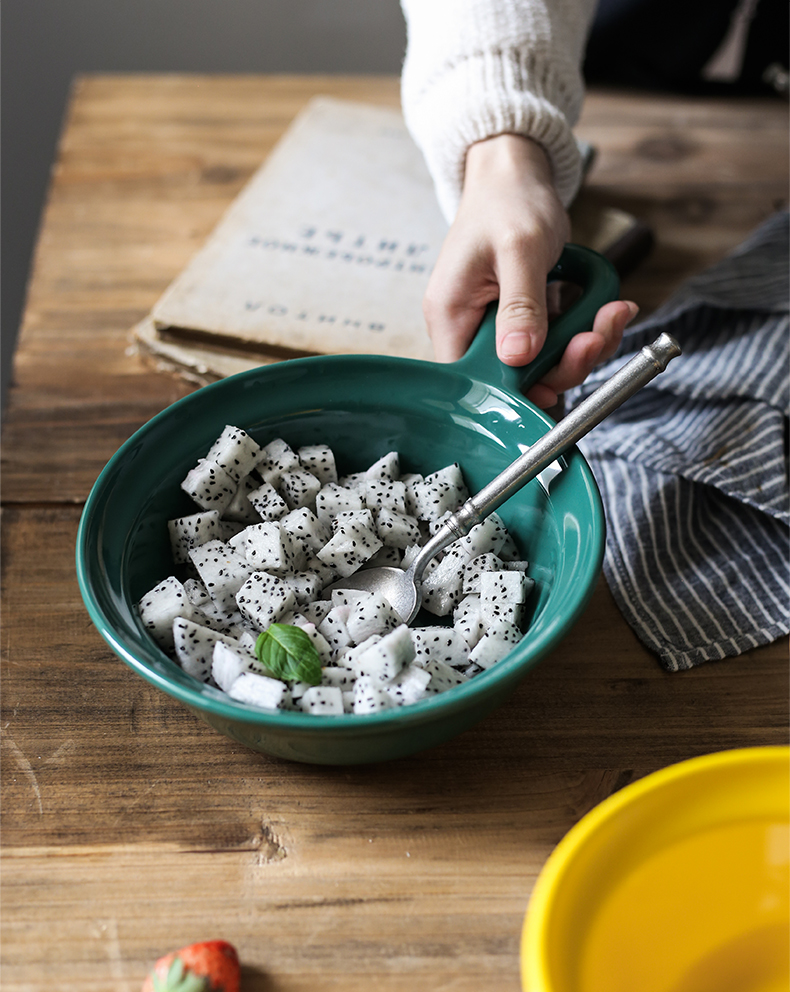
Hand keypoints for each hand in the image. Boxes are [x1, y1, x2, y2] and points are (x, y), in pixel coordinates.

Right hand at [422, 133, 637, 407]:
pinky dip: (587, 329)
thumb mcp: (519, 249)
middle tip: (595, 336)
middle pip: (515, 379)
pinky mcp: (524, 320)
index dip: (514, 392)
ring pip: (544, 364)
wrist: (516, 175)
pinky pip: (556, 342)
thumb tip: (518, 356)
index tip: (554, 381)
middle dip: (564, 363)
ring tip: (611, 313)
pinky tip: (608, 306)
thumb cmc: (508, 201)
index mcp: (452, 315)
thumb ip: (520, 305)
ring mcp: (498, 326)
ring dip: (584, 345)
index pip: (473, 381)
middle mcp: (471, 328)